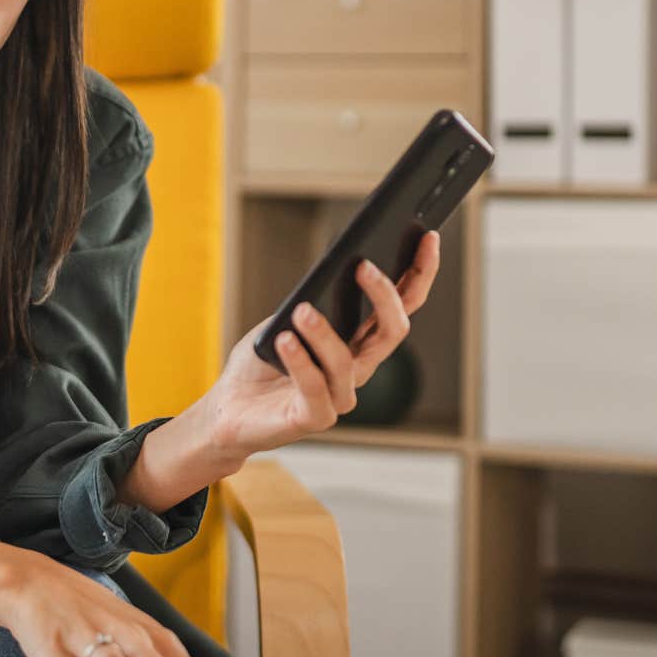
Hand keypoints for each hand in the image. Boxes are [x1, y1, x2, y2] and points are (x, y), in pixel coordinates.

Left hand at [202, 231, 441, 460]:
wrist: (228, 408)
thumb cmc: (262, 360)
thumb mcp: (287, 318)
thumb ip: (313, 301)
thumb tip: (332, 271)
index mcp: (359, 341)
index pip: (402, 305)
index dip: (421, 273)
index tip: (428, 238)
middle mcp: (358, 369)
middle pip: (392, 331)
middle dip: (385, 296)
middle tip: (363, 266)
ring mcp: (339, 396)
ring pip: (348, 362)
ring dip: (324, 333)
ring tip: (302, 311)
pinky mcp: (314, 418)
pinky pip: (314, 387)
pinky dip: (300, 361)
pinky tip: (284, 340)